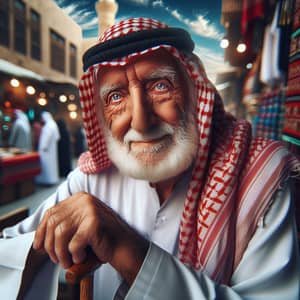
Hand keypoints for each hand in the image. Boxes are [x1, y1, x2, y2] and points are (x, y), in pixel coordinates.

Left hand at [33, 192, 148, 283]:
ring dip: (61, 253)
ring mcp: (90, 210)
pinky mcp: (94, 223)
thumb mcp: (79, 227)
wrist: (123, 245)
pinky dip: (75, 255)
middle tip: (57, 259)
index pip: (51, 212)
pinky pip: (73, 244)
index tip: (39, 247)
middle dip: (50, 245)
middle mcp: (84, 200)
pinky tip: (82, 256)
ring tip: (68, 261)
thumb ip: (62, 226)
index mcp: (79, 198)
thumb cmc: (100, 238)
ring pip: (60, 234)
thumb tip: (37, 241)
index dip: (41, 231)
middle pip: (53, 223)